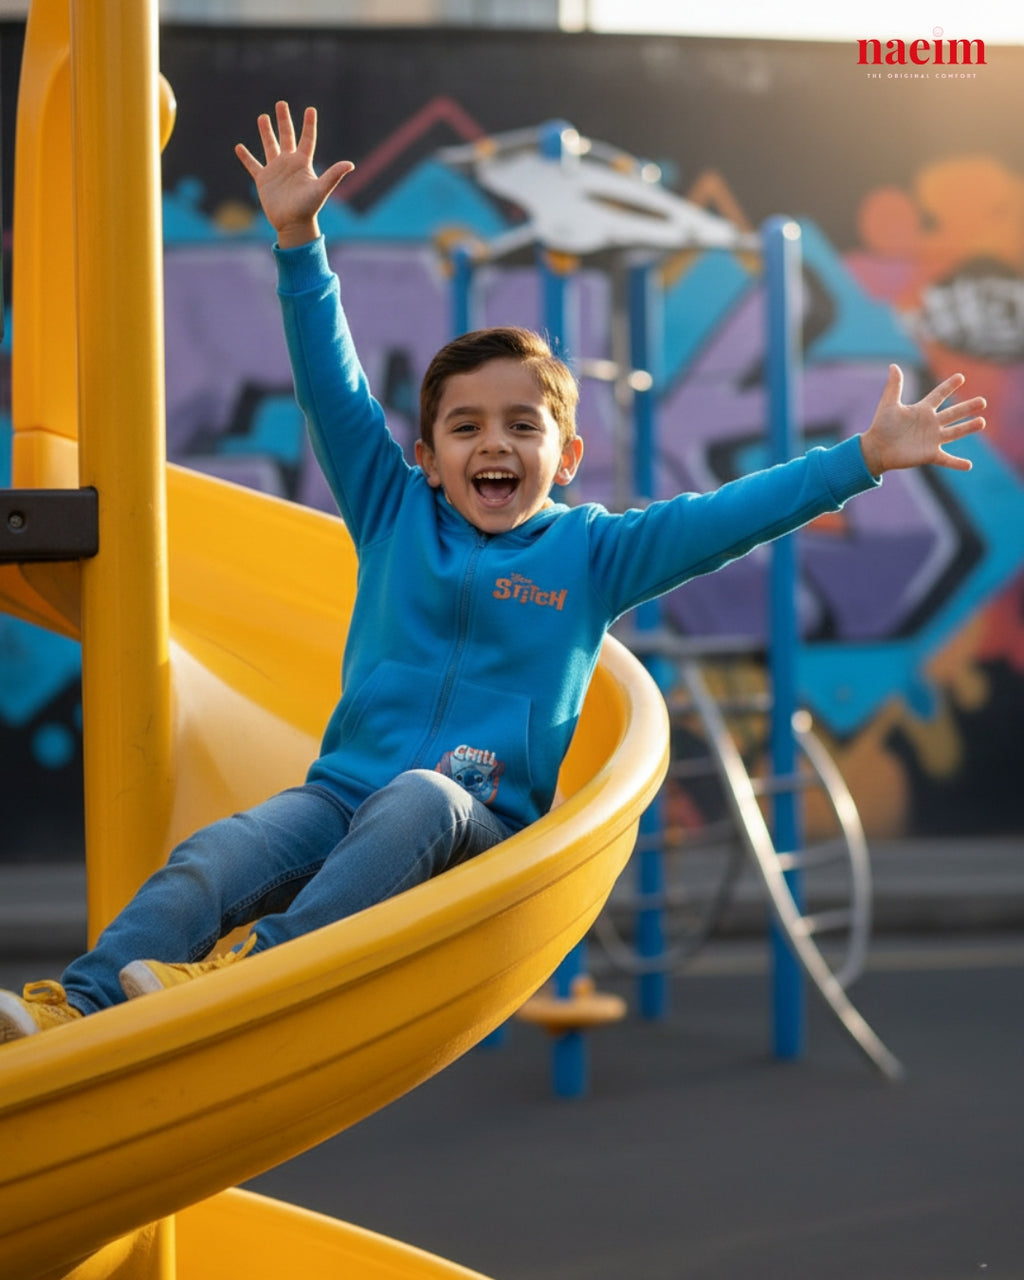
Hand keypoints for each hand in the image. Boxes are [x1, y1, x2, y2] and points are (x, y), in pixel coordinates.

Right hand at [235, 101, 353, 248]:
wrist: (293, 225)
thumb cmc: (308, 208)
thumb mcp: (321, 190)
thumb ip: (334, 175)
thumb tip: (350, 164)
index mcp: (303, 163)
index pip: (307, 139)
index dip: (309, 124)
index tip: (311, 109)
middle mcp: (289, 163)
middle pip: (286, 136)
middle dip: (283, 120)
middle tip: (281, 103)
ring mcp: (276, 170)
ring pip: (270, 146)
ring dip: (266, 132)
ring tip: (263, 117)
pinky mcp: (263, 180)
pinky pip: (253, 165)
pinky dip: (246, 157)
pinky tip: (239, 147)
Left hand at [859, 365, 985, 476]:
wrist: (875, 449)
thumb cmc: (881, 426)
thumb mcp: (889, 404)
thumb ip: (894, 386)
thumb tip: (894, 365)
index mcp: (922, 410)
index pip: (939, 395)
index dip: (949, 386)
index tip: (960, 377)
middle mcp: (930, 423)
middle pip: (953, 413)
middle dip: (968, 407)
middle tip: (982, 401)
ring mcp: (932, 439)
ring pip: (955, 432)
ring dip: (968, 428)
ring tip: (982, 422)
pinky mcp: (929, 455)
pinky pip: (946, 459)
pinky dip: (957, 463)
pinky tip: (969, 465)